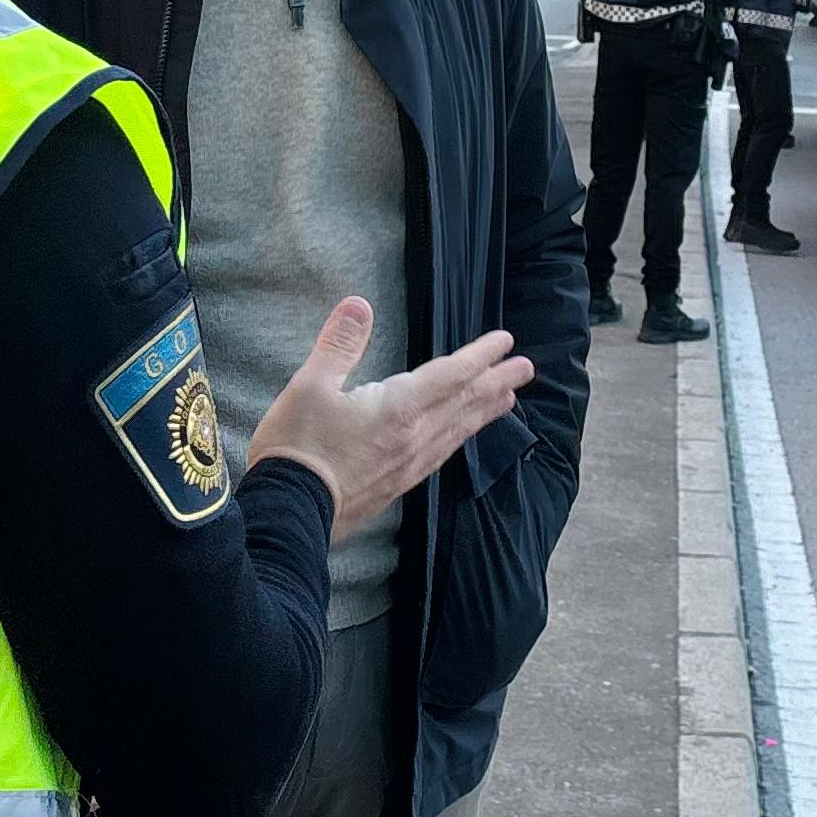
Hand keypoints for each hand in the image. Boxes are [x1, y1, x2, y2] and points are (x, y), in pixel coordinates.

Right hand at [248, 299, 531, 542]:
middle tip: (527, 368)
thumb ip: (339, 344)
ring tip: (507, 400)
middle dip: (497, 382)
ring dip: (485, 412)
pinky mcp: (398, 485)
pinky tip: (460, 438)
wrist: (289, 513)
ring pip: (458, 431)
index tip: (506, 341)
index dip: (480, 356)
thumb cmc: (297, 447)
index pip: (451, 375)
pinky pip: (442, 455)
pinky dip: (461, 437)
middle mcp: (414, 437)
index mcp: (399, 408)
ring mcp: (409, 465)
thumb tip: (359, 304)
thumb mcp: (310, 386)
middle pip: (465, 403)